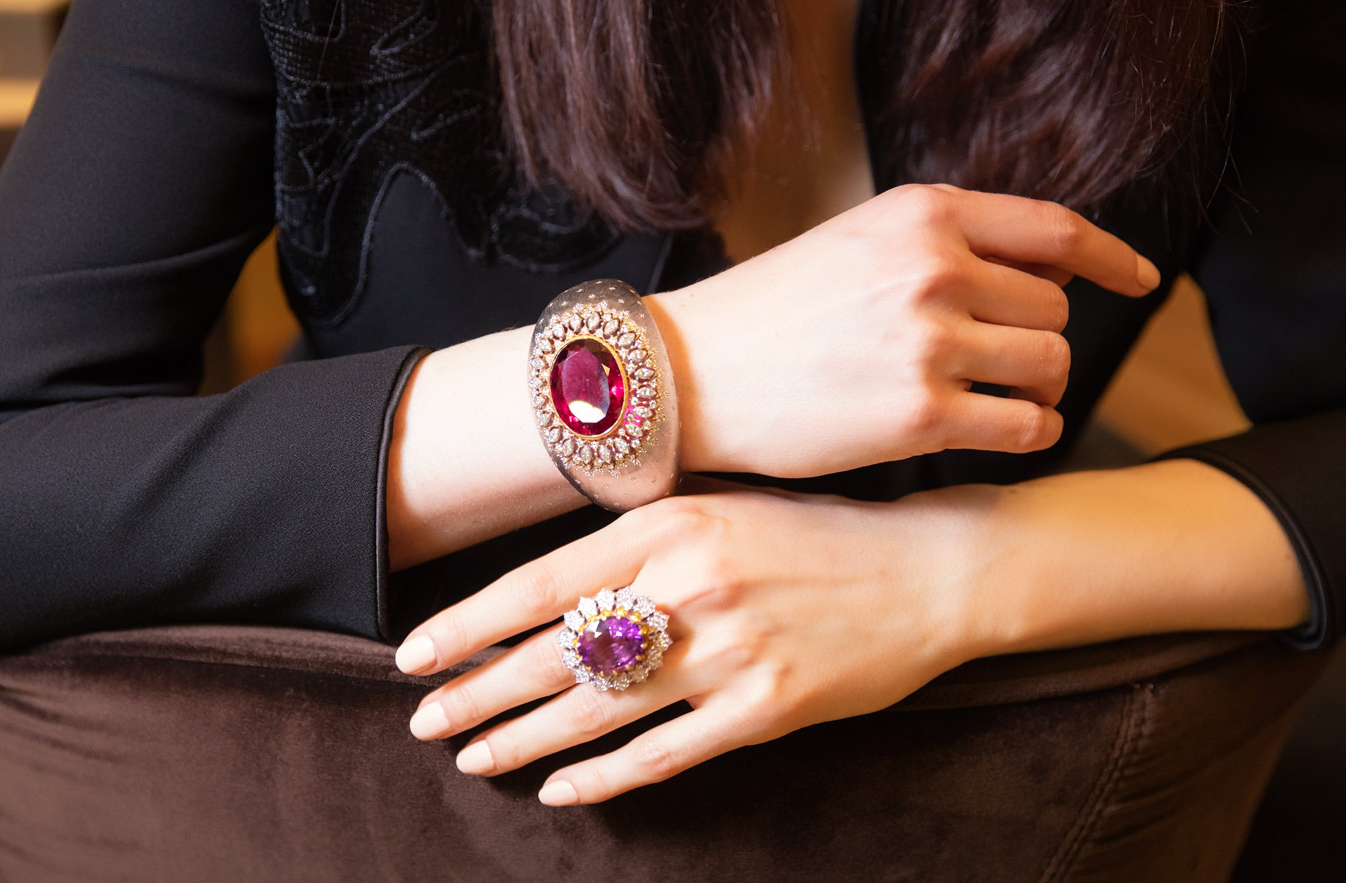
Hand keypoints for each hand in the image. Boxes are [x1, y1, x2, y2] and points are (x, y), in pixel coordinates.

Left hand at [393, 483, 986, 804]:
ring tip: (473, 757)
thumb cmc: (818, 536)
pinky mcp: (766, 708)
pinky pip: (663, 753)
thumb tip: (548, 593)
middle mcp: (691, 586)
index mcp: (670, 526)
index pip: (538, 585)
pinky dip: (604, 777)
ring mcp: (729, 651)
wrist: (931, 571)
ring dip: (522, 739)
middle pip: (555, 654)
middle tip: (424, 722)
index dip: (468, 627)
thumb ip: (639, 544)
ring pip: (597, 710)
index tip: (415, 656)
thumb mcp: (723, 509)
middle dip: (477, 692)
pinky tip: (559, 790)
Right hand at [656, 183, 1160, 477]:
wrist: (689, 376)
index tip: (1139, 280)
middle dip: (1041, 337)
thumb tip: (1035, 273)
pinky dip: (1032, 433)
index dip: (1111, 257)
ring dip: (1041, 387)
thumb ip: (939, 245)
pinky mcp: (921, 417)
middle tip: (1012, 367)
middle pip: (1054, 305)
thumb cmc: (768, 315)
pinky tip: (1007, 433)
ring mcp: (929, 342)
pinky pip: (1026, 425)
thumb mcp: (854, 245)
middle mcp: (933, 268)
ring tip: (1009, 402)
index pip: (1054, 229)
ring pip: (1049, 363)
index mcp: (920, 215)